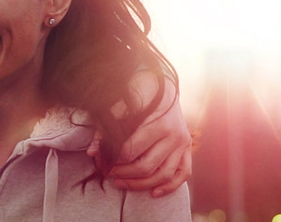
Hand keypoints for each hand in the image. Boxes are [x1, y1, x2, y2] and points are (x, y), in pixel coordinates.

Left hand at [87, 71, 191, 196]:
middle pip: (146, 166)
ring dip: (140, 184)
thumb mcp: (121, 106)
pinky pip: (182, 174)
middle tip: (107, 173)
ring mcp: (183, 144)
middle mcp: (174, 135)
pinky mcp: (187, 149)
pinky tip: (154, 193)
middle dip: (122, 173)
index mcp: (159, 123)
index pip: (130, 152)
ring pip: (163, 175)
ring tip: (121, 183)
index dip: (112, 160)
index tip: (100, 162)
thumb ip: (107, 128)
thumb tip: (93, 151)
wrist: (165, 86)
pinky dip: (170, 186)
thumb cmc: (139, 95)